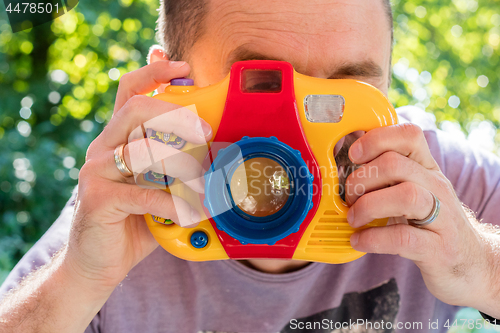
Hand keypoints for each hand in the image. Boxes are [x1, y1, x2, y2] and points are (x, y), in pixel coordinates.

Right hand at [65, 60, 212, 289]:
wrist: (98, 263)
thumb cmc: (134, 221)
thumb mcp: (157, 186)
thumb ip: (174, 164)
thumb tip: (212, 146)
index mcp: (118, 140)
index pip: (130, 92)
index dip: (153, 73)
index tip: (181, 65)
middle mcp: (103, 149)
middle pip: (136, 110)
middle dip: (176, 115)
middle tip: (205, 133)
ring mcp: (97, 171)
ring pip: (143, 149)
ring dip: (183, 165)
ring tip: (205, 184)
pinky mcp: (97, 198)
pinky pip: (143, 193)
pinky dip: (173, 203)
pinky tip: (190, 212)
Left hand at [344, 123, 493, 309]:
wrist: (467, 260)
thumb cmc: (428, 222)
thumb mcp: (411, 190)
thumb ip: (385, 176)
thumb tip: (343, 166)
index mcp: (427, 169)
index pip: (409, 135)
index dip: (376, 139)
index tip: (354, 155)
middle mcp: (437, 187)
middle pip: (396, 165)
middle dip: (361, 180)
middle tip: (348, 198)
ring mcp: (442, 218)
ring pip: (406, 196)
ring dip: (367, 206)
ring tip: (353, 219)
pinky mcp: (438, 249)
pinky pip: (403, 238)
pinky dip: (373, 238)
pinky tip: (359, 240)